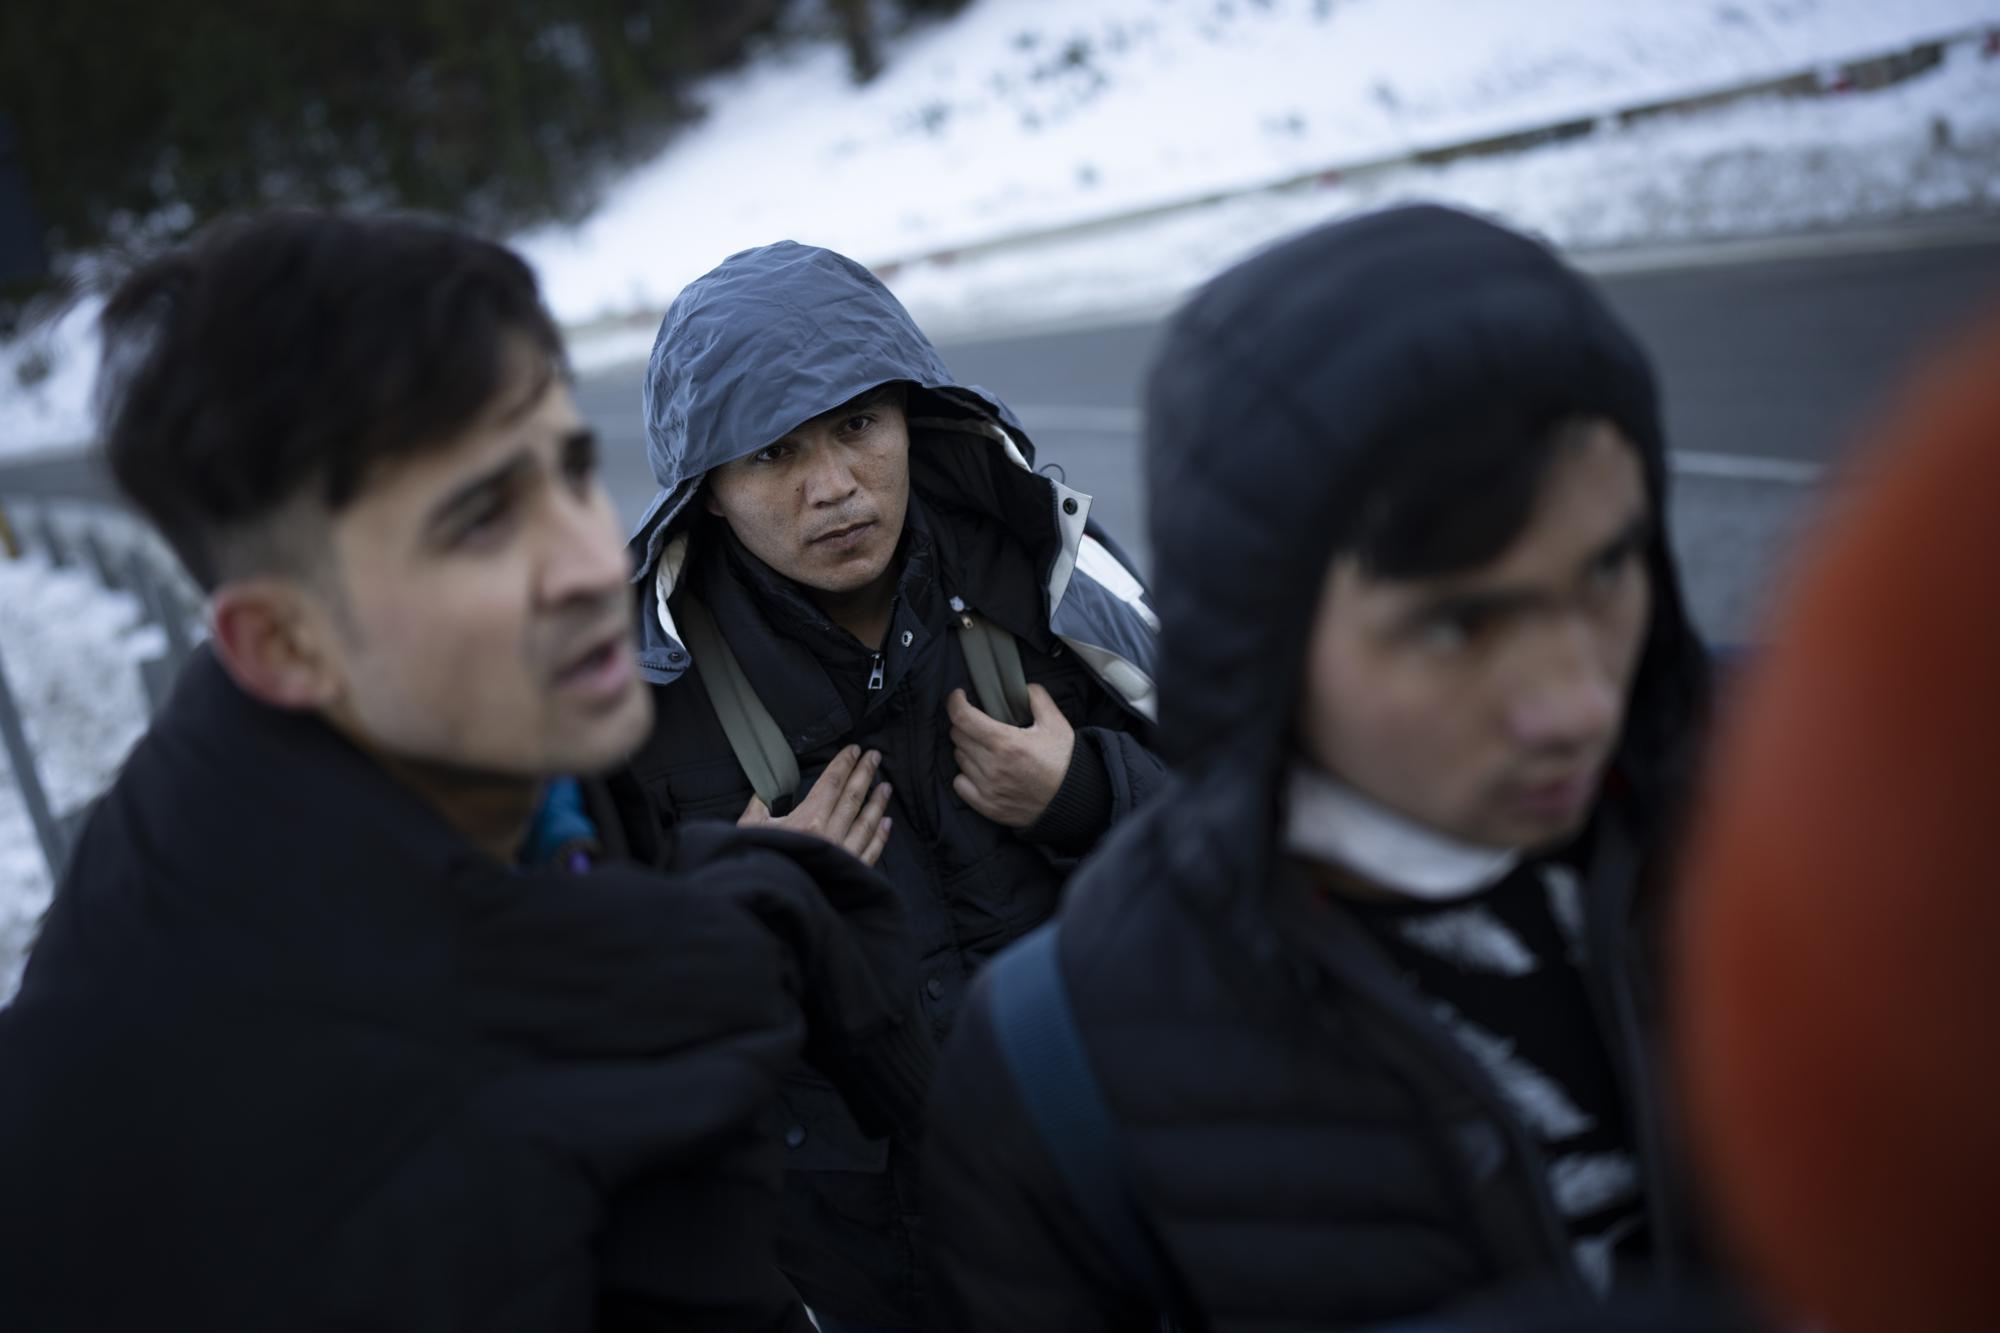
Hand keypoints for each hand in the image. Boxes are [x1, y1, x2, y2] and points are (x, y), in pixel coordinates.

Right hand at [739, 745, 892, 865]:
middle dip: (864, 773)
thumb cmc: (760, 866)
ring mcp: (844, 854)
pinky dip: (881, 836)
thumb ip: (758, 808)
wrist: (776, 903)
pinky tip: (887, 824)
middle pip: (852, 797)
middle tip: (875, 756)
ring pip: (867, 822)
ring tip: (886, 786)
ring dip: (877, 802)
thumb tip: (763, 793)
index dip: (843, 764)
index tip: (854, 750)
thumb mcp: (750, 832)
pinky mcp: (851, 874)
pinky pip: (871, 850)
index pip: (831, 783)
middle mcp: (831, 834)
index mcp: (808, 820)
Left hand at [948, 684, 1074, 829]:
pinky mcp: (988, 806)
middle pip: (958, 736)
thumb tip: (1021, 687)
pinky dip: (966, 774)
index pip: (963, 718)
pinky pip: (960, 784)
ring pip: (959, 758)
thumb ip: (1037, 698)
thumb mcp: (1056, 723)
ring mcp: (988, 789)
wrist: (1075, 800)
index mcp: (1006, 743)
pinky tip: (981, 770)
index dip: (955, 702)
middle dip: (966, 724)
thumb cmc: (1065, 761)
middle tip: (981, 723)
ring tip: (987, 748)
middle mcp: (993, 766)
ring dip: (968, 748)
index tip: (958, 696)